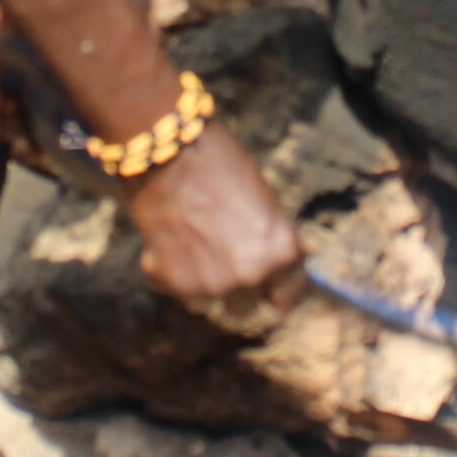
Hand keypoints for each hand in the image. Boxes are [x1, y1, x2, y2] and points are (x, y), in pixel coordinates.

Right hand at [124, 128, 307, 318]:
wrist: (169, 152)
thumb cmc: (220, 165)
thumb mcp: (265, 199)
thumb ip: (273, 238)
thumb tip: (284, 261)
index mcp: (280, 252)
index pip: (289, 294)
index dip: (279, 290)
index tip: (271, 292)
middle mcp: (250, 275)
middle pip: (247, 303)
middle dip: (236, 284)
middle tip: (220, 252)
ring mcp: (210, 284)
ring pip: (209, 295)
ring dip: (202, 276)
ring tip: (190, 236)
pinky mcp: (172, 282)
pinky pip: (175, 285)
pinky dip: (169, 267)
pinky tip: (168, 236)